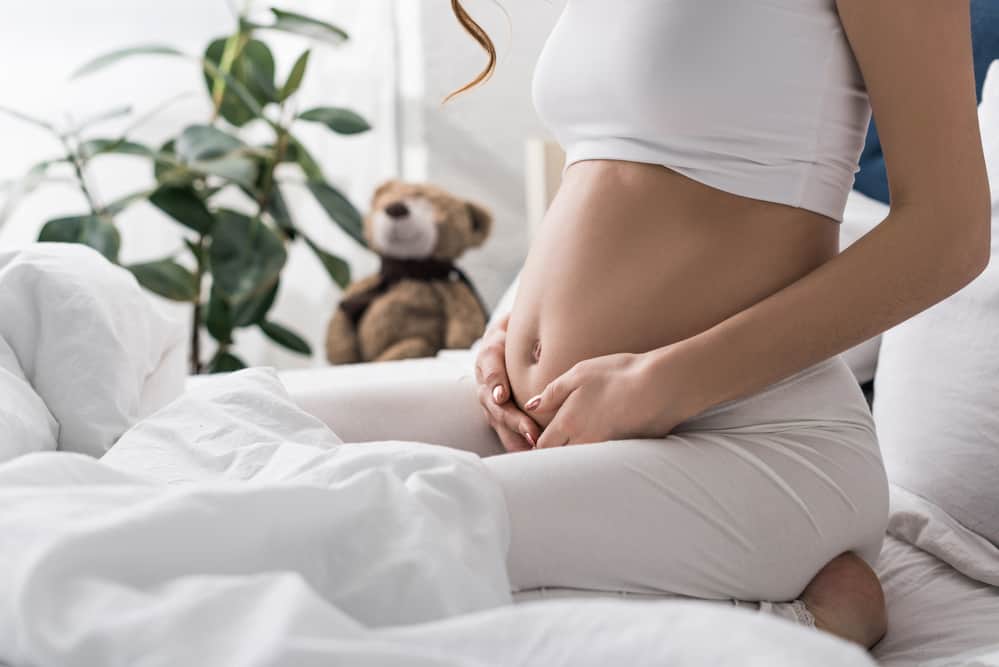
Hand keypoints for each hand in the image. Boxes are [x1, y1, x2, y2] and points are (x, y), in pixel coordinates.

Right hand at [474, 313, 541, 451]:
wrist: (508, 339)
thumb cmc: (517, 331)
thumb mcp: (515, 323)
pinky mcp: (499, 416)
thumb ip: (522, 329)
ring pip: (499, 422)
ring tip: (532, 447)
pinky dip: (517, 444)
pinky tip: (532, 454)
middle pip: (495, 403)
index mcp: (488, 356)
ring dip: (515, 436)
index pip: (489, 368)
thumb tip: (540, 341)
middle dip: (513, 419)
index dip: (496, 382)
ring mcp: (490, 402)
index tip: (502, 396)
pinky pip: (505, 432)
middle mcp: (486, 382)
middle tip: (530, 430)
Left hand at [524, 348, 695, 447]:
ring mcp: (606, 451)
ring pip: (582, 461)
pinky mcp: (626, 453)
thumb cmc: (619, 375)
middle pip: (561, 459)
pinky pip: (605, 461)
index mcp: (569, 424)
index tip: (540, 439)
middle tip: (556, 444)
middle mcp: (585, 442)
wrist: (662, 386)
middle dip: (556, 454)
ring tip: (581, 441)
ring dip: (577, 456)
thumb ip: (552, 392)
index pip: (544, 446)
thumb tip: (531, 406)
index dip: (539, 444)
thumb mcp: (580, 373)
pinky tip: (607, 439)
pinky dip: (600, 457)